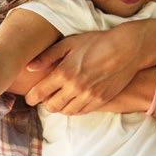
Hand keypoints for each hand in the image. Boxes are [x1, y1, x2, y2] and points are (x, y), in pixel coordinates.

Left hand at [24, 25, 145, 113]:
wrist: (127, 49)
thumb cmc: (97, 42)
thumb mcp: (70, 43)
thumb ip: (48, 56)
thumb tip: (29, 68)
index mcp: (64, 73)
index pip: (40, 93)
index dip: (31, 97)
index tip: (30, 98)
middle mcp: (75, 88)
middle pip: (52, 106)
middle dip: (44, 104)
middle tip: (44, 98)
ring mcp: (89, 96)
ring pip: (66, 112)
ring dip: (59, 107)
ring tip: (59, 99)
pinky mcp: (101, 101)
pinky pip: (81, 112)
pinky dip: (73, 109)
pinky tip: (72, 101)